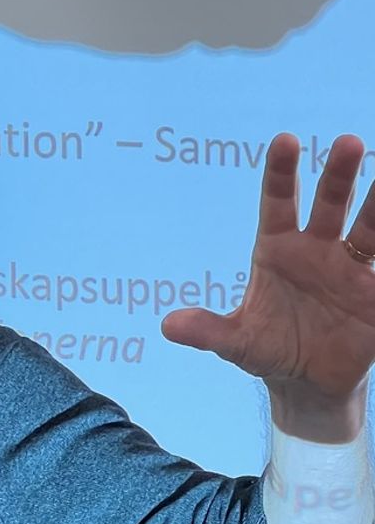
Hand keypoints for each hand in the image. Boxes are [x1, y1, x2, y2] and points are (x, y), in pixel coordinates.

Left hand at [162, 134, 374, 440]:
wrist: (308, 383)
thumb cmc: (268, 351)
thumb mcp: (237, 344)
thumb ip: (208, 332)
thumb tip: (168, 327)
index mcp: (278, 251)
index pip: (278, 204)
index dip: (280, 174)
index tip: (284, 140)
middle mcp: (317, 250)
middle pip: (329, 204)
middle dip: (338, 175)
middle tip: (348, 142)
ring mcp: (351, 269)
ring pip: (370, 229)